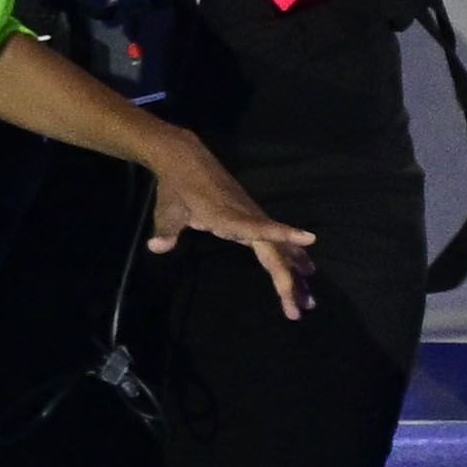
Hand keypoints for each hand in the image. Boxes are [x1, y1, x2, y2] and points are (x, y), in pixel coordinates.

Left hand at [139, 133, 315, 320]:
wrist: (184, 158)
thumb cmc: (177, 185)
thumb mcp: (169, 209)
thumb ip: (167, 230)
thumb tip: (157, 247)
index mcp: (229, 216)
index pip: (260, 229)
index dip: (284, 234)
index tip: (310, 239)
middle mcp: (247, 217)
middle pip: (274, 251)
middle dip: (289, 280)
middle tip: (303, 308)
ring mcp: (252, 217)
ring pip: (279, 248)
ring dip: (295, 272)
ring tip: (309, 299)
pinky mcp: (251, 218)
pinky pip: (274, 242)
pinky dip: (289, 256)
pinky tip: (302, 268)